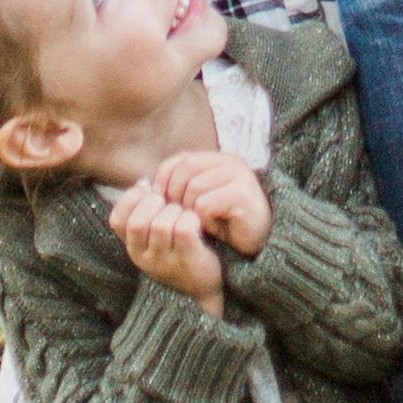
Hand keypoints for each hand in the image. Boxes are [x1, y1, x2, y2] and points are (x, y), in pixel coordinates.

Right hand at [106, 178, 225, 311]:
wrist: (203, 286)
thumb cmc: (179, 249)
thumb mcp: (155, 233)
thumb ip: (146, 209)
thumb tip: (142, 182)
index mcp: (132, 247)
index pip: (117, 220)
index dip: (132, 199)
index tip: (152, 194)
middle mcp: (143, 257)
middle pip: (137, 222)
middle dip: (155, 204)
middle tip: (170, 203)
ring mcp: (163, 262)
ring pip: (161, 225)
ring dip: (176, 211)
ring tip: (184, 213)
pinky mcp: (186, 261)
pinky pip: (183, 229)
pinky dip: (190, 218)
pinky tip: (196, 223)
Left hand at [143, 152, 272, 258]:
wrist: (259, 243)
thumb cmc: (225, 223)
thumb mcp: (198, 200)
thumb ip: (178, 187)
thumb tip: (144, 185)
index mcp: (218, 160)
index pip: (179, 159)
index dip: (164, 179)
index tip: (159, 201)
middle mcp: (230, 162)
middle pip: (184, 169)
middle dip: (174, 195)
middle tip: (176, 215)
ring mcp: (238, 176)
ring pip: (193, 187)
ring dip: (188, 209)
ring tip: (195, 221)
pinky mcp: (242, 194)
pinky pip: (206, 203)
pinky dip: (202, 218)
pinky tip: (209, 227)